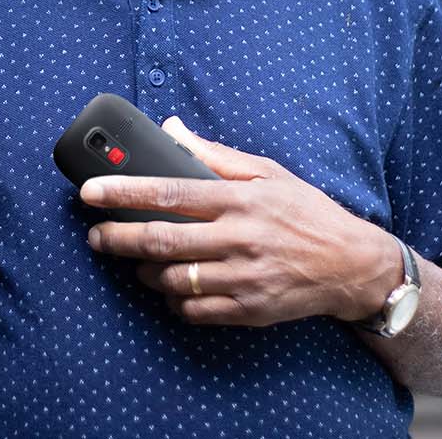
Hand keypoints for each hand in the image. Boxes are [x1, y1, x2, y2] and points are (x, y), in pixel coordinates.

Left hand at [80, 117, 402, 326]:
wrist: (352, 265)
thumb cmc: (306, 212)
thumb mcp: (267, 172)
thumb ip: (215, 155)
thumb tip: (171, 129)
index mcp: (240, 199)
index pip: (168, 192)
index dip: (123, 192)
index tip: (90, 192)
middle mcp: (240, 238)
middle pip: (161, 240)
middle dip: (118, 237)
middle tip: (95, 236)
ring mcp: (244, 278)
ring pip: (173, 279)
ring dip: (143, 272)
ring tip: (134, 261)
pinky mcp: (250, 311)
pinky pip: (194, 310)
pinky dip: (173, 300)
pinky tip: (169, 287)